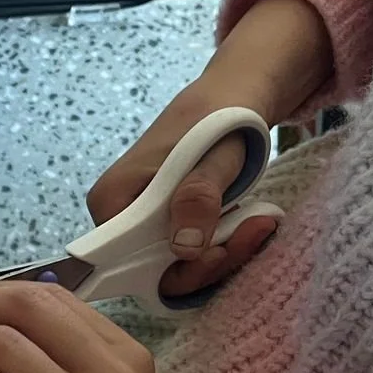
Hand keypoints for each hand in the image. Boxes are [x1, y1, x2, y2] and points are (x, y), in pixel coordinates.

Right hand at [89, 0, 331, 299]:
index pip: (125, 262)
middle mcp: (117, 220)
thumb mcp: (211, 157)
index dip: (172, 270)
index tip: (216, 253)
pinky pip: (190, 255)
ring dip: (224, 253)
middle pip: (155, 271)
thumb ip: (197, 198)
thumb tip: (184, 249)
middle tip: (254, 230)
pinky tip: (252, 222)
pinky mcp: (166, 227)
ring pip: (177, 266)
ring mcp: (141, 226)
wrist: (229, 101)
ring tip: (262, 221)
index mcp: (111, 202)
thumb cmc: (214, 122)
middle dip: (208, 263)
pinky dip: (224, 246)